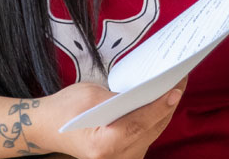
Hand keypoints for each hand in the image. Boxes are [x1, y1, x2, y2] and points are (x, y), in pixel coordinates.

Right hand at [34, 77, 187, 158]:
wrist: (48, 128)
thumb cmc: (65, 109)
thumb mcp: (90, 95)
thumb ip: (120, 97)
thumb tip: (149, 90)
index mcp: (103, 145)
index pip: (139, 124)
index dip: (159, 106)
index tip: (175, 89)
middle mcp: (116, 158)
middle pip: (151, 129)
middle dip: (168, 103)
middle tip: (180, 78)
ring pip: (153, 132)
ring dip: (165, 110)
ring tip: (175, 85)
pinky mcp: (127, 156)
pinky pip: (147, 135)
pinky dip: (155, 117)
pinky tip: (162, 100)